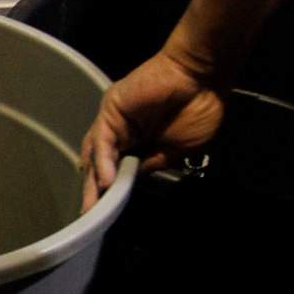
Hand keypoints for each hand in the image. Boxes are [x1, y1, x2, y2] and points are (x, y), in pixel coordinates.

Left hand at [79, 49, 229, 208]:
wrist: (203, 77)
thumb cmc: (199, 108)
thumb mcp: (179, 149)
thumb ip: (155, 163)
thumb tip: (134, 178)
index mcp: (141, 142)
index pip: (119, 170)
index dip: (112, 191)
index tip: (108, 214)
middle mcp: (124, 132)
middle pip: (101, 165)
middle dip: (96, 191)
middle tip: (90, 216)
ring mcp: (115, 121)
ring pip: (97, 154)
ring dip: (94, 181)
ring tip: (93, 205)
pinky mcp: (111, 110)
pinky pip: (102, 139)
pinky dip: (103, 161)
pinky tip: (107, 180)